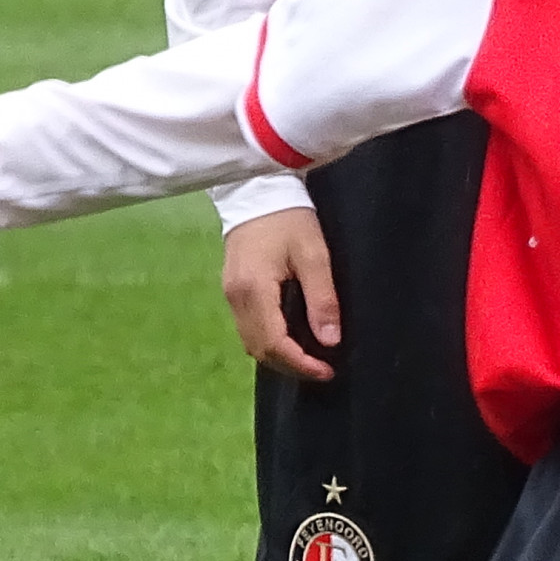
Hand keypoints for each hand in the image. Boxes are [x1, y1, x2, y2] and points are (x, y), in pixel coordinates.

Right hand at [221, 207, 341, 382]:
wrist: (258, 189)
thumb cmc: (289, 218)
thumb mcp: (314, 254)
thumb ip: (322, 299)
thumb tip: (330, 340)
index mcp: (254, 290)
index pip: (274, 344)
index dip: (300, 364)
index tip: (327, 371)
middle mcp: (235, 298)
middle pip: (259, 350)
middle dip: (290, 366)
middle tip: (322, 369)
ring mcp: (229, 295)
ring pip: (251, 343)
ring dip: (279, 357)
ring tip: (309, 359)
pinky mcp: (232, 290)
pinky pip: (248, 328)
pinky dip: (269, 341)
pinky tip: (291, 339)